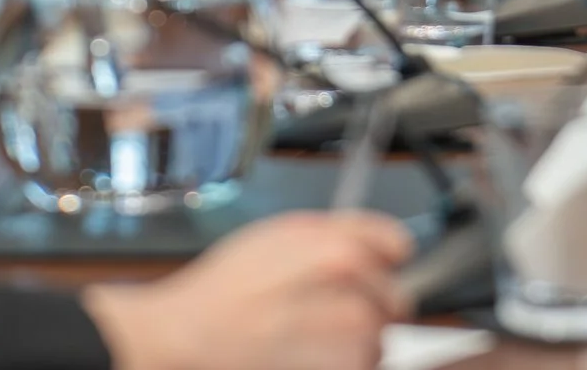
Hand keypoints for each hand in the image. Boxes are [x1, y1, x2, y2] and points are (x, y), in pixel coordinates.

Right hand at [82, 212, 413, 369]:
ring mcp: (354, 339)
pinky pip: (360, 365)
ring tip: (304, 336)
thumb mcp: (276, 234)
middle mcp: (355, 292)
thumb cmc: (225, 290)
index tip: (366, 266)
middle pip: (393, 297)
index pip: (395, 244)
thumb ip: (335, 230)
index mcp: (341, 248)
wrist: (191, 337)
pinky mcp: (345, 369)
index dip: (379, 255)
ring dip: (354, 340)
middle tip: (321, 310)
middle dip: (366, 303)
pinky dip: (339, 362)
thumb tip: (384, 241)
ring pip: (379, 338)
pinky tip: (304, 355)